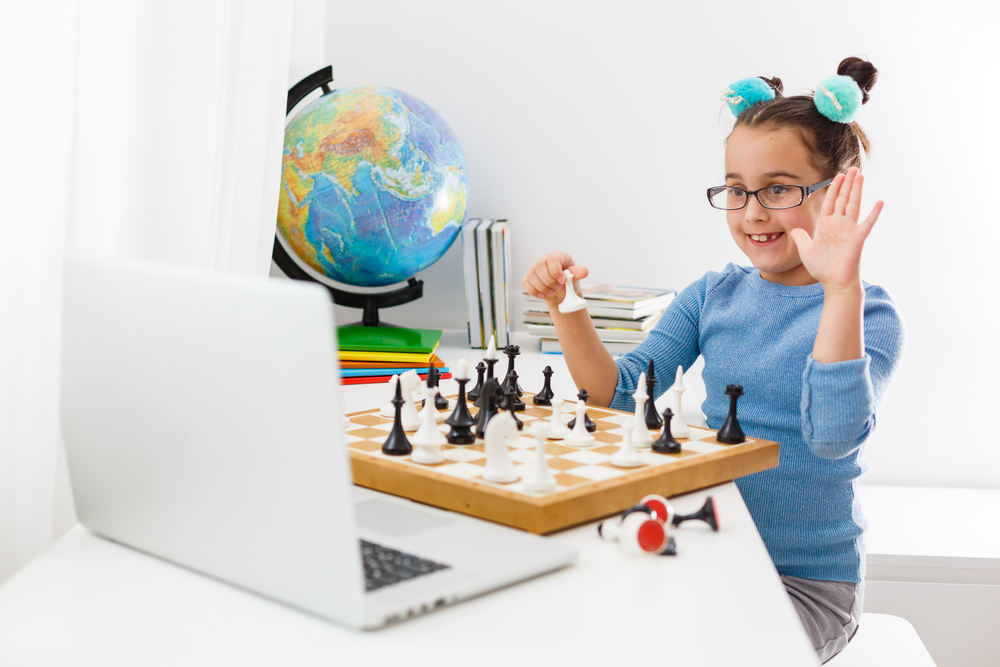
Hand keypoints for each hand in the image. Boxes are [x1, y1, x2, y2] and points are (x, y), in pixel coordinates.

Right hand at [522, 251, 588, 304]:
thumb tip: (584, 271)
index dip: (556, 271)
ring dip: (543, 288)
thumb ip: (577, 274)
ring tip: (552, 292)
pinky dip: (535, 291)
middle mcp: (544, 260)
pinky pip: (526, 284)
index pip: (553, 259)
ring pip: (532, 277)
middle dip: (550, 282)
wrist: (561, 292)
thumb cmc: (568, 282)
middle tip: (558, 288)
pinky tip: (543, 294)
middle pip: (541, 268)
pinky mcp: (528, 277)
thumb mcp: (574, 278)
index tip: (562, 281)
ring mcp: (534, 268)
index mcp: (557, 256)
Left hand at [788, 167, 882, 291]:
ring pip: (854, 204)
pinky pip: (868, 223)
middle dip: (847, 183)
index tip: (838, 175)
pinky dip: (874, 213)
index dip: (834, 188)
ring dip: (857, 189)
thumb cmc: (821, 268)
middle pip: (844, 198)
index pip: (831, 202)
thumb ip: (800, 237)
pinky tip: (880, 202)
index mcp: (828, 225)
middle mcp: (839, 224)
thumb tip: (795, 229)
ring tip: (860, 175)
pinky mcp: (858, 238)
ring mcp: (850, 230)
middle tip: (852, 168)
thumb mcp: (805, 249)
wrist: (833, 282)